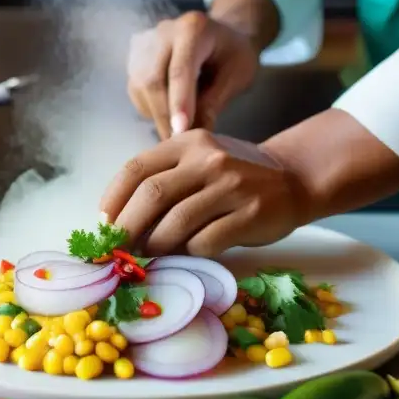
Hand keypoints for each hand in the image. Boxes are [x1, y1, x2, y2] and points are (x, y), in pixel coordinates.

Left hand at [99, 129, 309, 256]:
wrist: (294, 178)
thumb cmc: (236, 177)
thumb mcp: (200, 162)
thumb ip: (167, 179)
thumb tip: (120, 221)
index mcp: (188, 142)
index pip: (137, 169)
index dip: (113, 199)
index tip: (103, 224)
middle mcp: (208, 159)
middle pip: (152, 195)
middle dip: (127, 228)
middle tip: (118, 249)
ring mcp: (231, 186)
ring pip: (176, 222)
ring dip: (156, 246)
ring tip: (149, 256)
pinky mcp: (250, 213)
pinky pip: (206, 241)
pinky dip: (188, 253)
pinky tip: (185, 255)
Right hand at [127, 11, 258, 139]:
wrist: (221, 35)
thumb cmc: (234, 55)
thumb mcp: (237, 76)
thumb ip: (215, 101)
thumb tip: (193, 134)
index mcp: (193, 28)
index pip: (180, 70)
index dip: (179, 103)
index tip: (181, 132)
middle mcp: (163, 31)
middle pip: (153, 79)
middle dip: (164, 115)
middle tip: (178, 143)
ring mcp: (146, 43)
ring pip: (140, 87)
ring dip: (156, 115)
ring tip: (176, 132)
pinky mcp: (135, 57)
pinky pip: (136, 90)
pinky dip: (151, 109)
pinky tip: (169, 114)